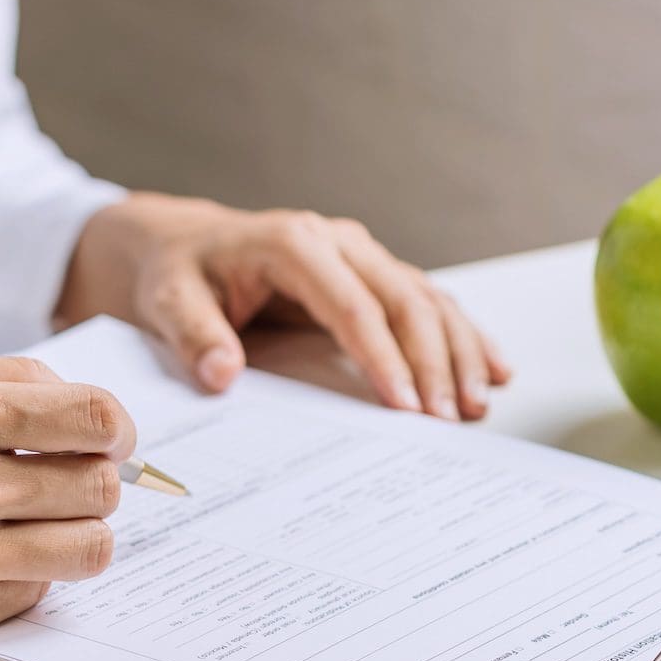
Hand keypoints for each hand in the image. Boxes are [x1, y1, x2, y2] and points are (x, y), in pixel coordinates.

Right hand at [0, 355, 131, 639]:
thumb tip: (79, 408)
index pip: (94, 419)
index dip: (115, 427)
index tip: (107, 434)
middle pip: (101, 488)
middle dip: (97, 477)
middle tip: (70, 474)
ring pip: (87, 550)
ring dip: (77, 530)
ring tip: (41, 517)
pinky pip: (34, 594)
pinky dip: (26, 572)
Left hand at [58, 193, 512, 419]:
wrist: (182, 246)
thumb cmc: (177, 275)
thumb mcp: (167, 301)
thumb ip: (194, 335)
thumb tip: (222, 373)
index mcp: (291, 243)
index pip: (350, 303)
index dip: (382, 354)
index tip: (403, 405)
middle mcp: (336, 242)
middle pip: (403, 299)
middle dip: (434, 360)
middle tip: (449, 418)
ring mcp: (360, 256)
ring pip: (427, 299)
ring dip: (459, 351)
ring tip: (476, 405)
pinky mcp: (372, 276)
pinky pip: (428, 303)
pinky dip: (463, 336)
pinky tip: (493, 369)